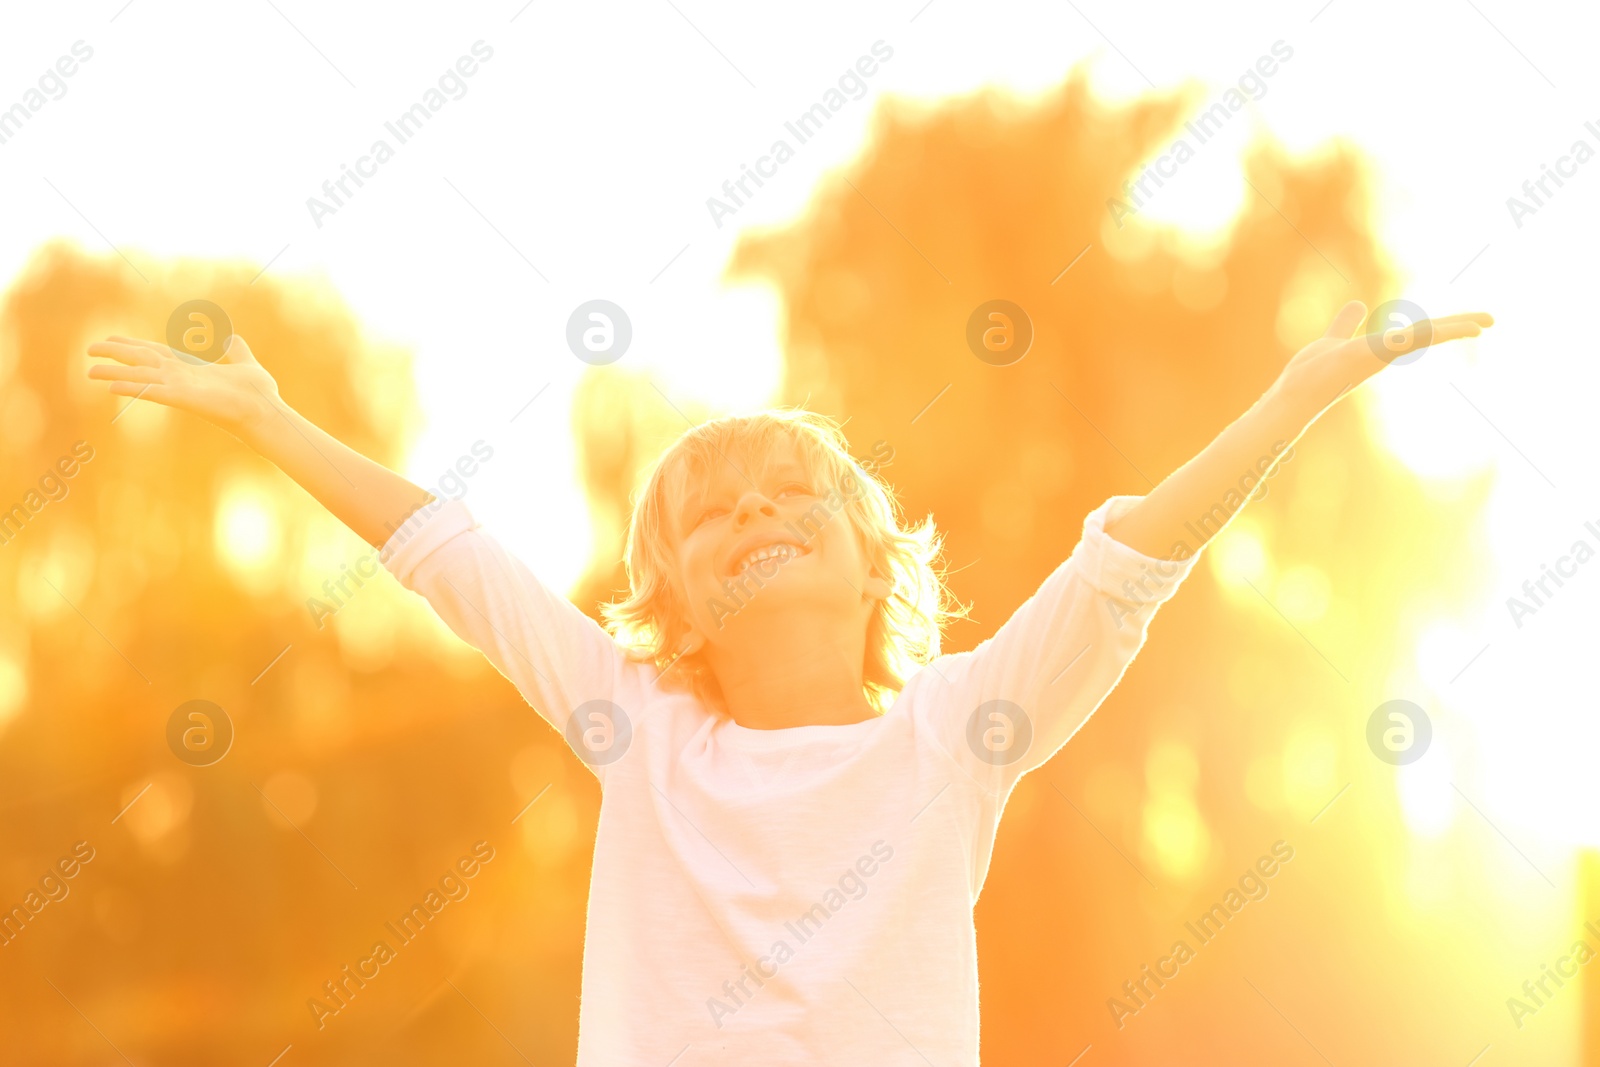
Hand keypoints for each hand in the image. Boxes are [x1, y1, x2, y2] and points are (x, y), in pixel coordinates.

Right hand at [86, 334, 282, 442]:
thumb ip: (236, 351)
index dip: (133, 345)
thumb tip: (231, 338)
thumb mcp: (246, 363)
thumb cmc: (259, 394)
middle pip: (142, 361)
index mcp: (191, 369)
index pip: (155, 353)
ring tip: (90, 371)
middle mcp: (181, 378)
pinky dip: (134, 388)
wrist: (268, 412)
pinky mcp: (184, 399)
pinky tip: (113, 387)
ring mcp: (181, 389)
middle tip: (90, 350)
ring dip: (115, 373)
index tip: (112, 338)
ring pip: (141, 377)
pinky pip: (154, 392)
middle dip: (116, 354)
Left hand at [1275, 300, 1493, 410]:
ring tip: (1479, 325)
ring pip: (1421, 337)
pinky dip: (1420, 334)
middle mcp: (1385, 352)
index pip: (1421, 332)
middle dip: (1459, 326)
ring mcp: (1378, 354)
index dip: (1446, 325)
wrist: (1294, 394)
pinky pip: (1399, 341)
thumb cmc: (1311, 374)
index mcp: (1382, 347)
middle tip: (1491, 320)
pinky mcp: (1367, 355)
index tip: (1474, 323)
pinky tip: (1438, 328)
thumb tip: (1358, 305)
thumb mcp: (1335, 340)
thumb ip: (1346, 324)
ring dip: (1450, 329)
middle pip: (1428, 334)